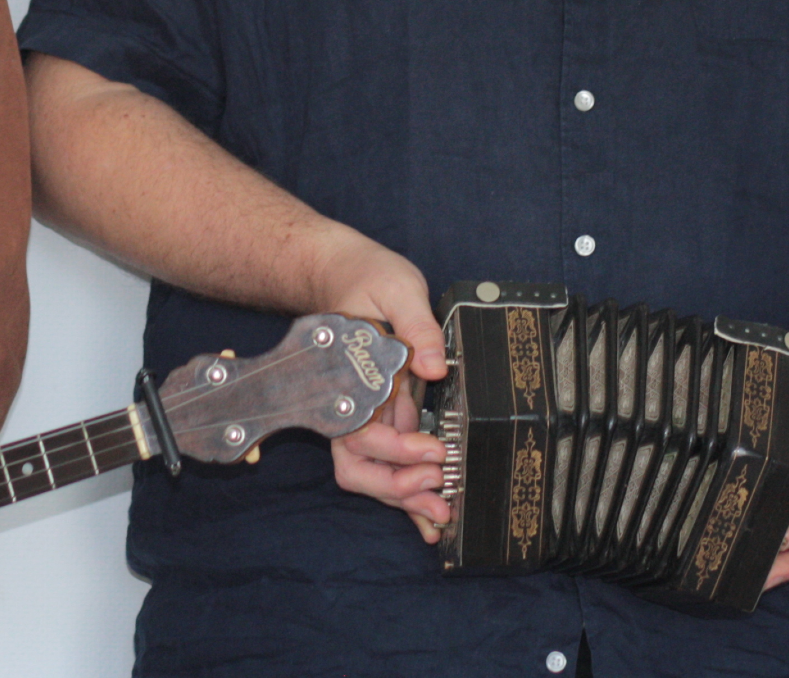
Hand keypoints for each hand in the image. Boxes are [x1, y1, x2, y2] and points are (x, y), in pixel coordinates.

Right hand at [312, 235, 454, 540]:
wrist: (346, 272)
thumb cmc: (366, 277)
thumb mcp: (398, 288)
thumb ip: (417, 326)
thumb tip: (432, 364)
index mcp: (350, 379)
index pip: (360, 432)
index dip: (395, 451)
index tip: (433, 452)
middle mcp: (351, 404)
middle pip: (358, 467)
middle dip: (396, 489)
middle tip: (438, 493)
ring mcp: (366, 414)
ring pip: (370, 474)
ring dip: (404, 498)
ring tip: (442, 514)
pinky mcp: (384, 417)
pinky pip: (390, 463)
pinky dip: (409, 492)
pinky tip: (430, 516)